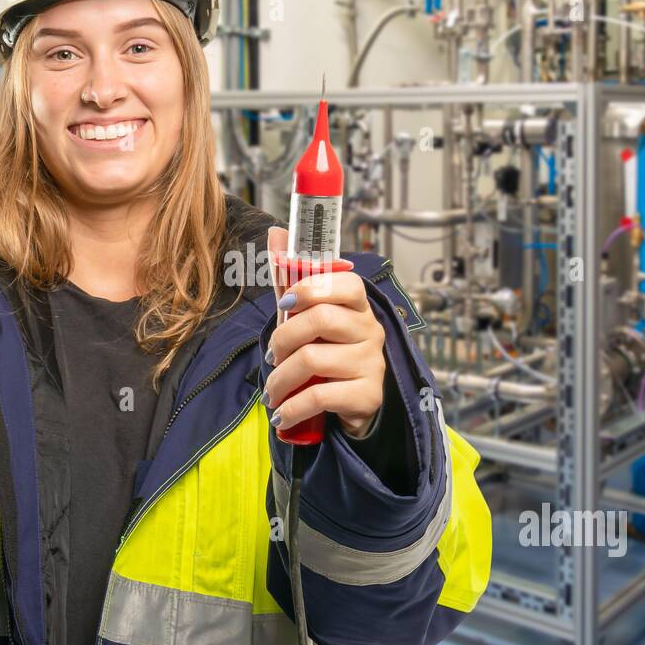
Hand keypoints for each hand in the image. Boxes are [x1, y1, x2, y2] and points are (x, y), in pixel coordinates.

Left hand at [263, 227, 384, 438]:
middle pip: (321, 319)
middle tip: (271, 356)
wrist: (353, 405)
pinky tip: (283, 411)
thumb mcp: (307, 318)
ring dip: (281, 378)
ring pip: (314, 359)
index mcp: (358, 306)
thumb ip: (292, 279)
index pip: (347, 284)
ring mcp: (372, 363)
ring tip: (274, 390)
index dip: (312, 288)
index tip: (286, 303)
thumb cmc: (328, 353)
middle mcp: (370, 330)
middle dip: (284, 338)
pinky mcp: (368, 395)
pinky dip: (293, 406)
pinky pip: (320, 396)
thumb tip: (275, 232)